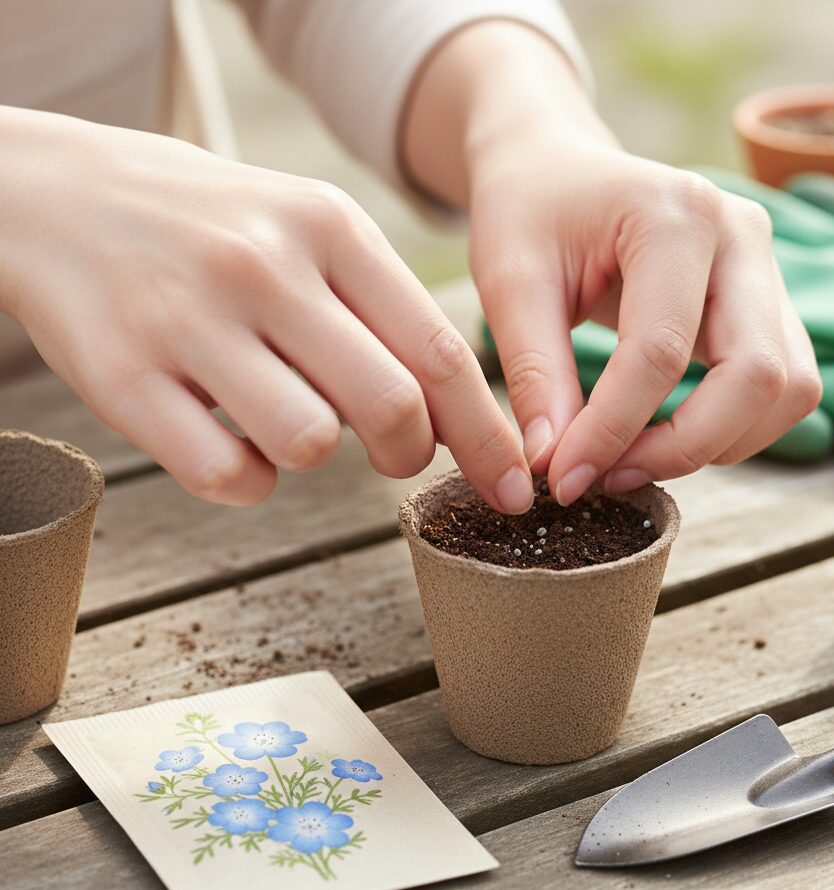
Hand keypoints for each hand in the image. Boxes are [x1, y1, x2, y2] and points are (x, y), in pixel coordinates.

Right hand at [0, 107, 532, 510]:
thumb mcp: (306, 229)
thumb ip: (382, 312)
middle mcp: (264, 267)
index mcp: (327, 226)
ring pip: (310, 444)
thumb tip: (454, 419)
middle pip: (391, 407)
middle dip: (409, 456)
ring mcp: (189, 320)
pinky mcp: (123, 377)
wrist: (53, 194)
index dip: (488, 435)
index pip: (441, 351)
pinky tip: (228, 441)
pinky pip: (228, 476)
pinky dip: (247, 481)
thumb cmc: (210, 228)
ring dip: (315, 457)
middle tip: (393, 458)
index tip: (514, 485)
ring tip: (285, 422)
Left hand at [471, 140, 822, 503]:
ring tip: (631, 458)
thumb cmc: (529, 214)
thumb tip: (555, 465)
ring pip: (787, 390)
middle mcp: (742, 235)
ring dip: (716, 445)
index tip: (562, 480)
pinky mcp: (770, 302)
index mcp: (675, 212)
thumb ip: (535, 374)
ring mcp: (768, 267)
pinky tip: (663, 435)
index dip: (611, 432)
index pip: (661, 350)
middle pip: (757, 375)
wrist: (557, 168)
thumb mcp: (510, 282)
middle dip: (684, 447)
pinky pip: (781, 388)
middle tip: (609, 477)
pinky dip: (731, 429)